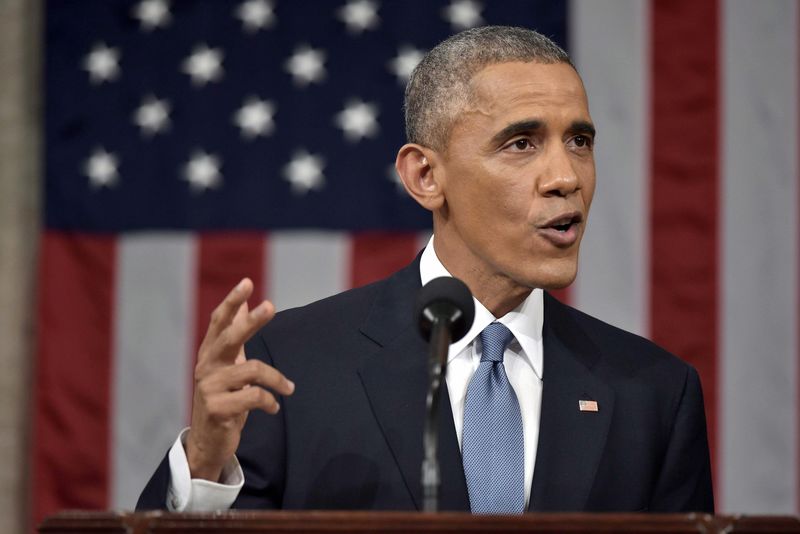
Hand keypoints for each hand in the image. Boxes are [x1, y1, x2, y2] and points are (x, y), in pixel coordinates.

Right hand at [185, 278, 294, 481]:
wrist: (207, 443)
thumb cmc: (223, 399)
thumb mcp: (228, 366)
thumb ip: (235, 336)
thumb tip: (243, 303)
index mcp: (209, 354)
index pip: (218, 322)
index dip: (232, 302)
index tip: (248, 282)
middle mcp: (206, 367)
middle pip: (230, 338)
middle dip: (251, 321)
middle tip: (270, 305)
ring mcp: (209, 388)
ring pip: (252, 371)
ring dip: (277, 380)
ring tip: (288, 388)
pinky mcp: (218, 409)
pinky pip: (254, 397)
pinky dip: (270, 401)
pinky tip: (274, 407)